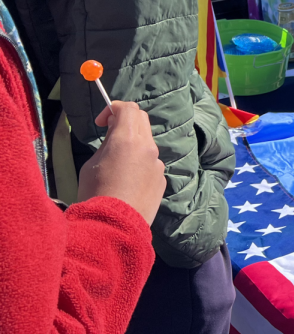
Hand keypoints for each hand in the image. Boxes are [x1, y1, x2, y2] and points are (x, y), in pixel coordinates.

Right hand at [78, 101, 165, 225]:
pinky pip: (151, 164)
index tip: (103, 122)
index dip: (114, 109)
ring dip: (134, 145)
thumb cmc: (95, 193)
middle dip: (125, 122)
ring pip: (147, 144)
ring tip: (117, 165)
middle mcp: (147, 147)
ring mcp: (157, 163)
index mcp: (128, 139)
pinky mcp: (162, 178)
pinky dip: (140, 164)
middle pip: (141, 120)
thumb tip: (115, 135)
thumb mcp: (92, 163)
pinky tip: (127, 183)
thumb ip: (107, 144)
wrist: (114, 225)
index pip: (128, 108)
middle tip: (110, 135)